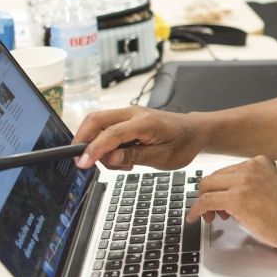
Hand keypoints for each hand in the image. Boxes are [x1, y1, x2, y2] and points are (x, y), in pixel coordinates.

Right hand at [72, 106, 205, 170]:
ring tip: (121, 164)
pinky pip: (106, 128)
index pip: (112, 134)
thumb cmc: (183, 143)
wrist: (194, 131)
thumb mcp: (163, 158)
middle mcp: (134, 113)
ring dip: (97, 145)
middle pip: (96, 120)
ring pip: (98, 123)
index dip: (94, 149)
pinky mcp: (126, 119)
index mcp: (146, 122)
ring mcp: (129, 114)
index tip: (82, 164)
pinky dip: (104, 143)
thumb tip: (108, 158)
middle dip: (83, 140)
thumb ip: (135, 156)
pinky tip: (122, 157)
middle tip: (85, 163)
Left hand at [186, 156, 276, 248]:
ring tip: (210, 217)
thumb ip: (252, 183)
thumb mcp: (270, 185)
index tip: (219, 201)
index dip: (220, 188)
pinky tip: (195, 218)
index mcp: (259, 162)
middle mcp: (249, 167)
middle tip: (214, 211)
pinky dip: (196, 210)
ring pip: (206, 187)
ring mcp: (242, 181)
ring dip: (203, 203)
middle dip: (209, 194)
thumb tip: (229, 196)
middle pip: (214, 177)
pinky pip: (205, 201)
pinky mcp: (236, 198)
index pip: (227, 171)